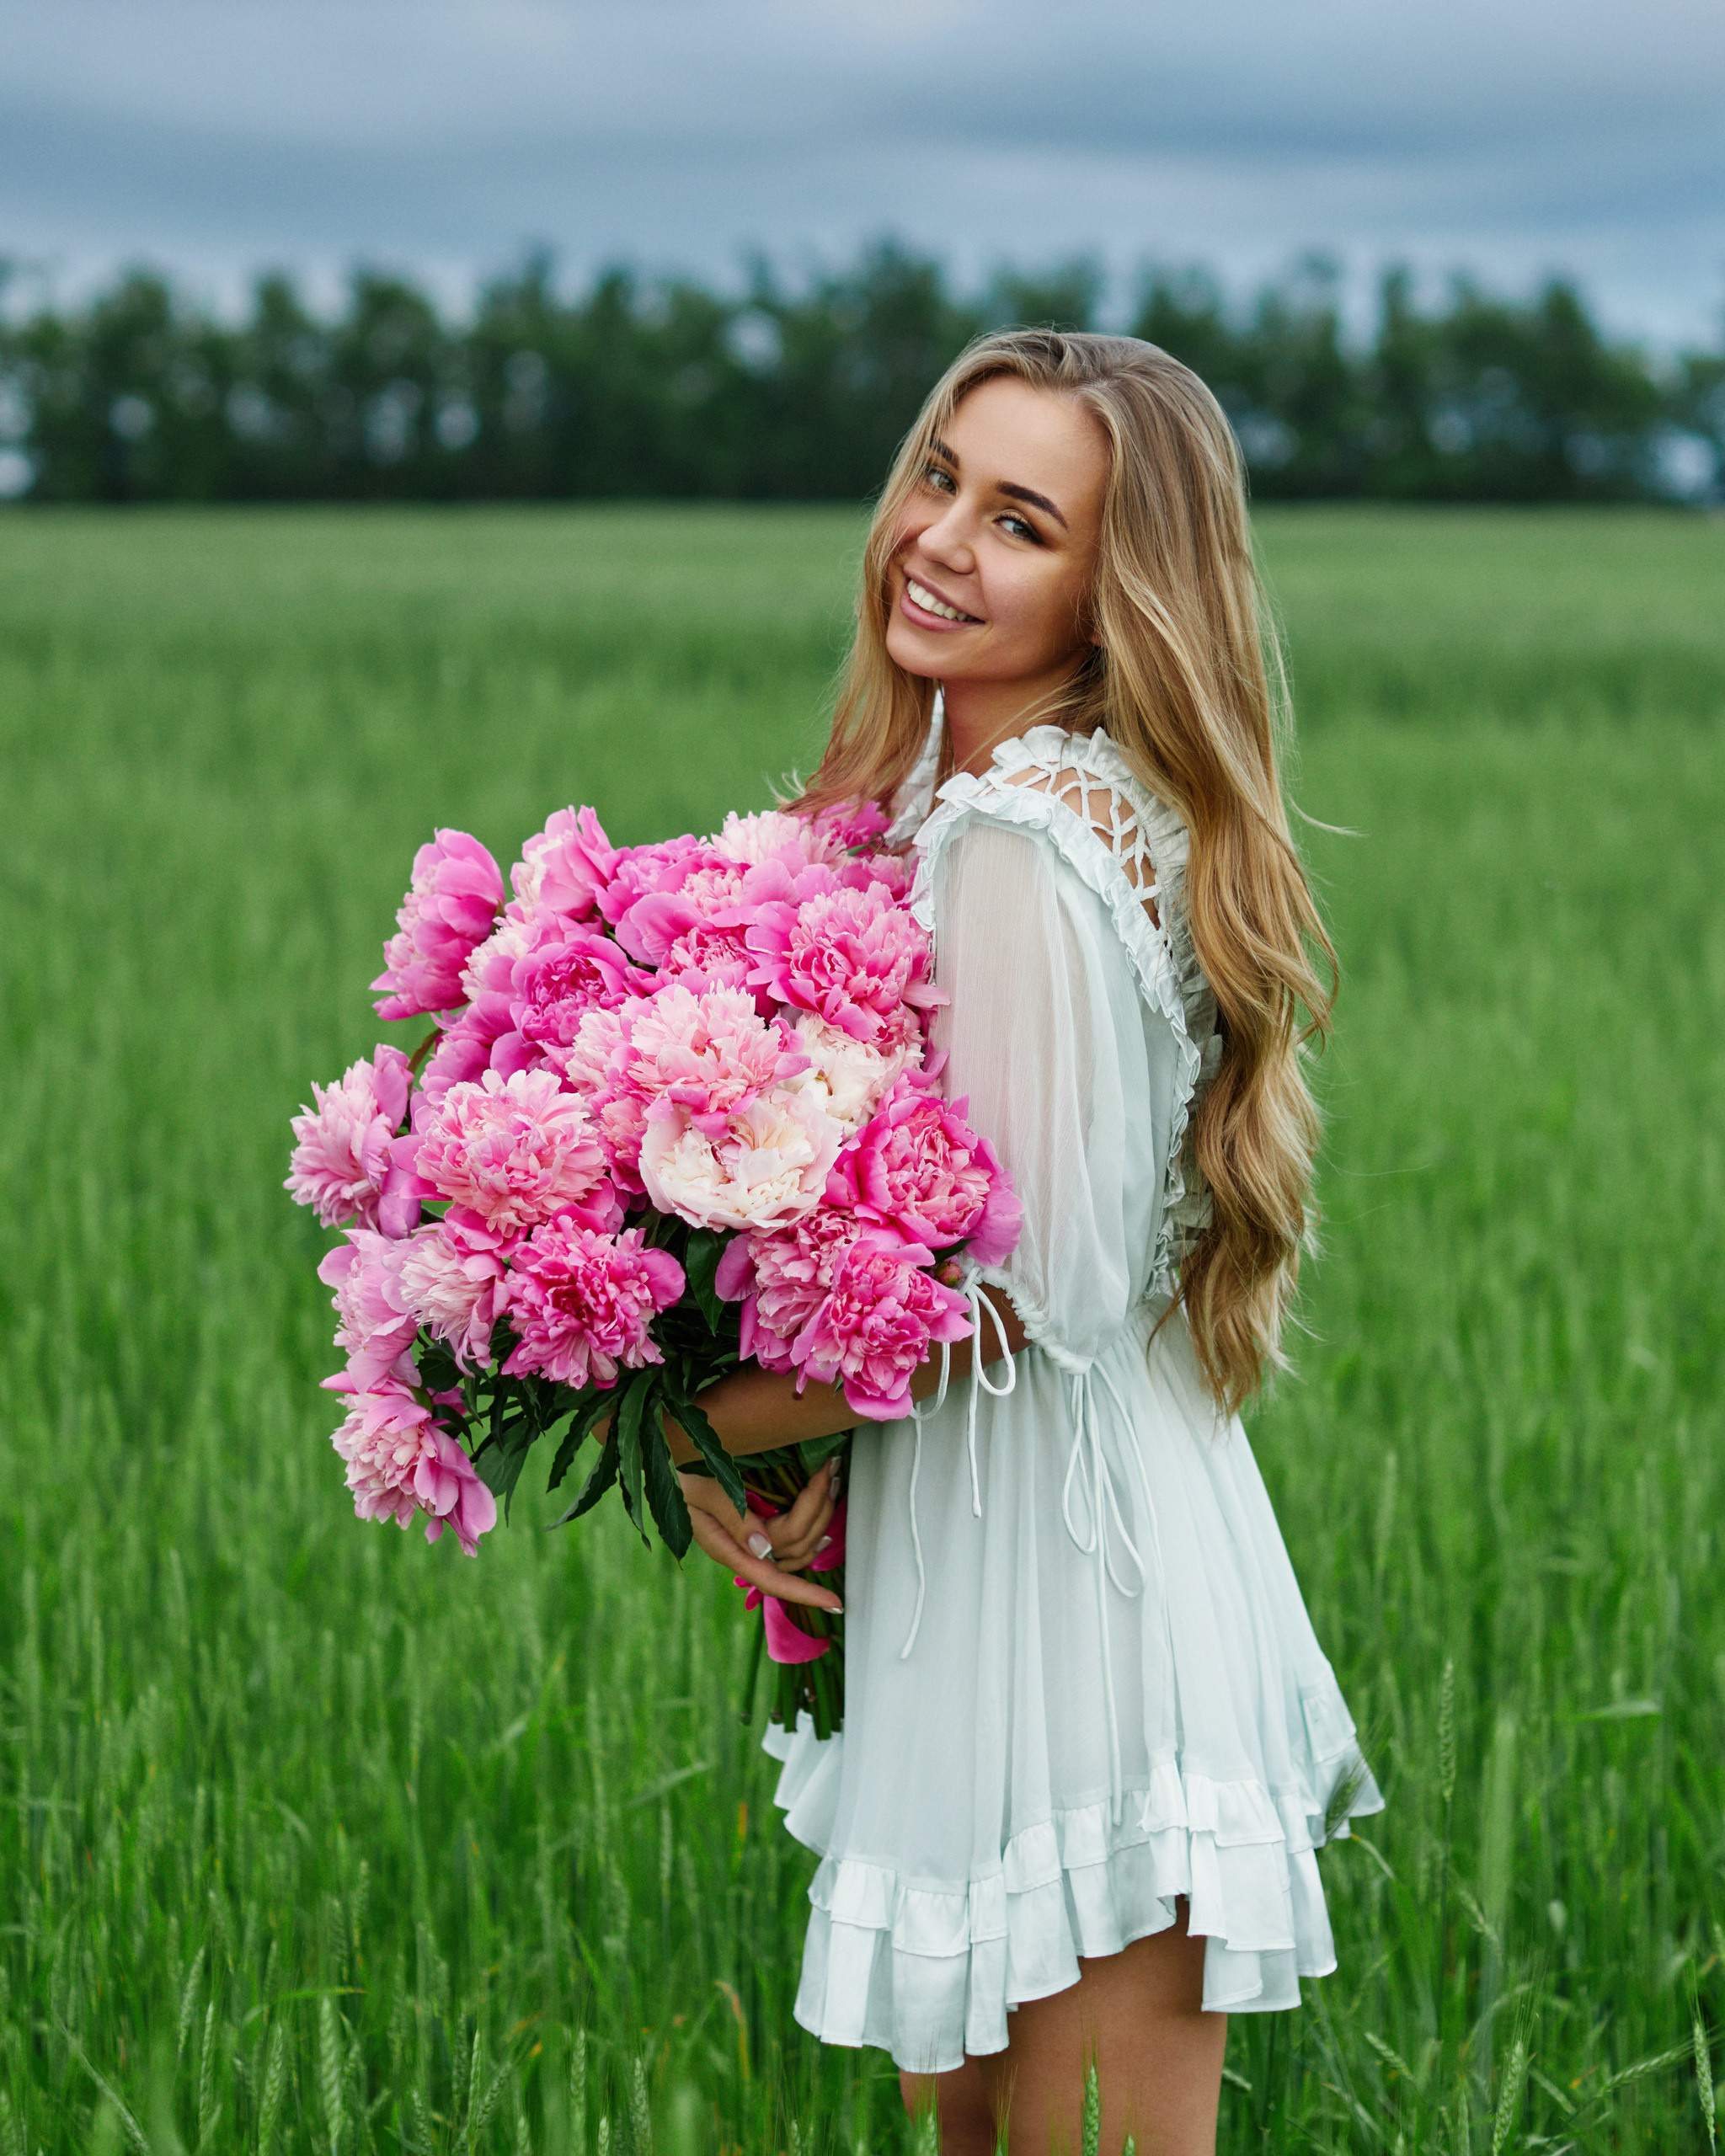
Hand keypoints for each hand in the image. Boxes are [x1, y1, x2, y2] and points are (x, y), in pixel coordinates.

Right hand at [679, 1460, 841, 1611]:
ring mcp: (750, 1538)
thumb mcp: (701, 1491)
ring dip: (821, 1511)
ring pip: (799, 1541)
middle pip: (794, 1546)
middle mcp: (743, 1548)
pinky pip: (792, 1533)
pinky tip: (823, 1502)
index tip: (835, 1601)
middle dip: (820, 1511)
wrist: (665, 1459)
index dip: (804, 1593)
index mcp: (727, 1546)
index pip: (772, 1578)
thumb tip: (763, 1549)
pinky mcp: (754, 1523)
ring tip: (832, 1478)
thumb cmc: (677, 1473)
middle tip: (831, 1471)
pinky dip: (813, 1516)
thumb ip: (732, 1517)